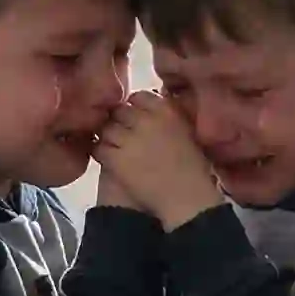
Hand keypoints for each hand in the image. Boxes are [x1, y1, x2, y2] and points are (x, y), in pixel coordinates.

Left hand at [94, 92, 223, 230]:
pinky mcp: (116, 159)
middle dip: (120, 121)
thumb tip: (155, 108)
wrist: (186, 199)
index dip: (135, 108)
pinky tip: (110, 160)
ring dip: (109, 138)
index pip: (139, 97)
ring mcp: (129, 139)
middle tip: (124, 136)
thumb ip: (171, 117)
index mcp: (167, 111)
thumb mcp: (189, 132)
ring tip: (116, 149)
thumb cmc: (194, 169)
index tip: (137, 119)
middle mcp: (146, 120)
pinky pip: (100, 149)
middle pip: (120, 111)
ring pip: (107, 129)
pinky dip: (102, 153)